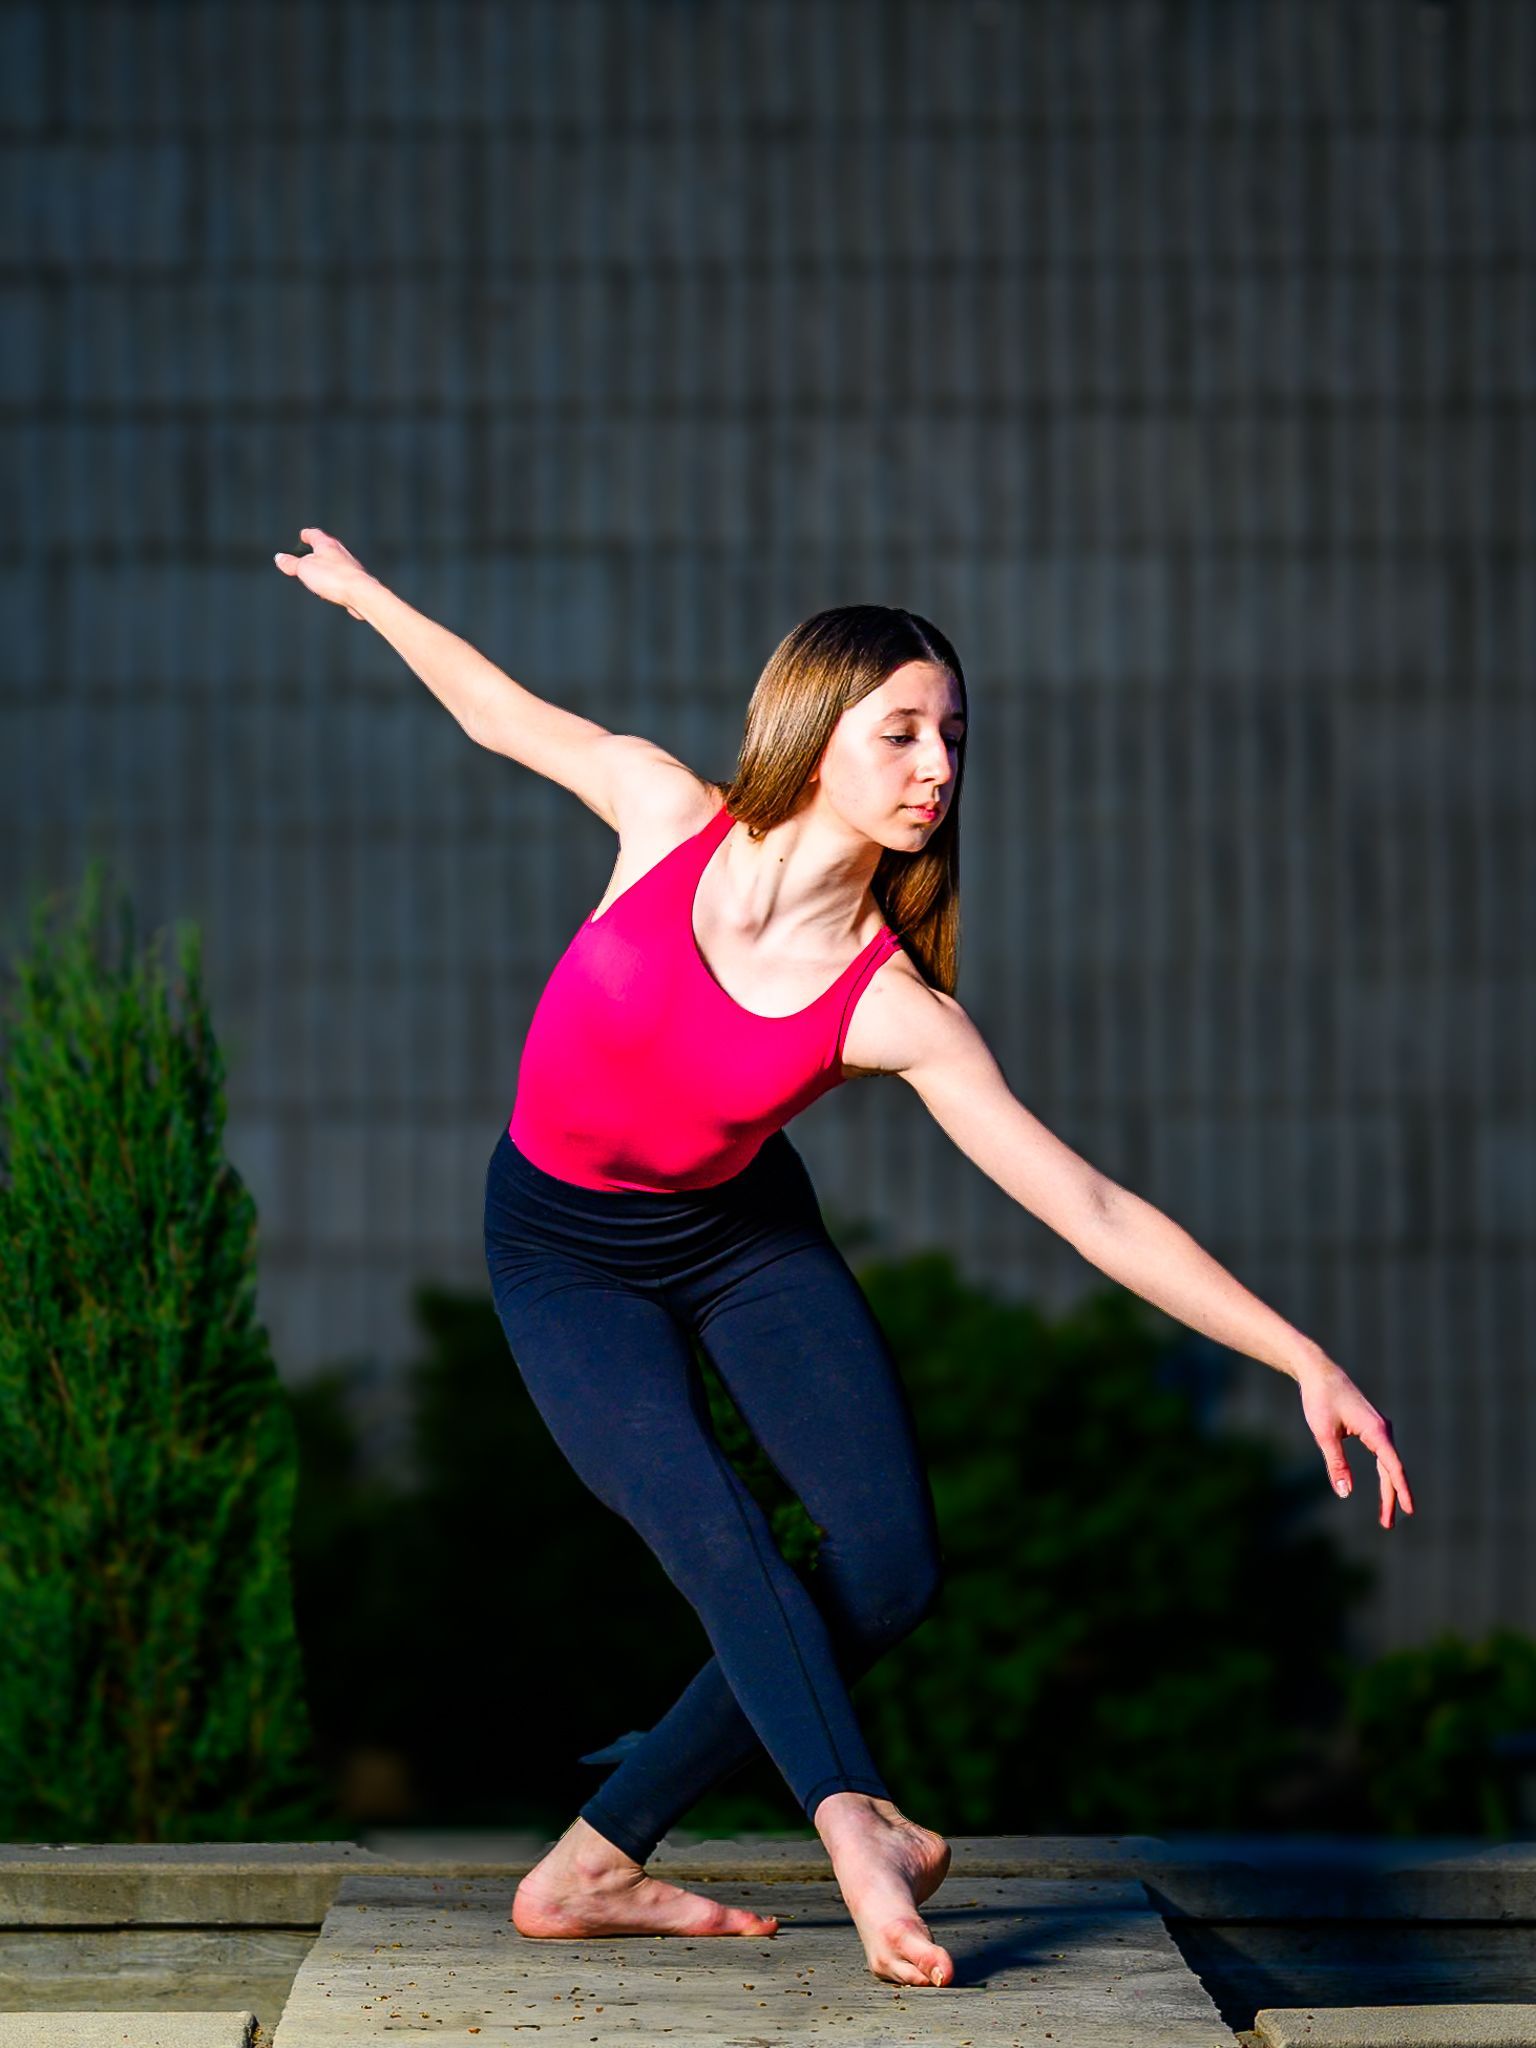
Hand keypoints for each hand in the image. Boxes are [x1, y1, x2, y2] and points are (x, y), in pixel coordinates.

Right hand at [272, 526, 373, 619]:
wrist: (360, 593)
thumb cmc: (334, 577)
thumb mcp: (304, 569)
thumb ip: (291, 564)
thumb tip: (279, 558)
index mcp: (327, 544)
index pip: (314, 534)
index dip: (307, 534)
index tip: (303, 534)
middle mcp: (340, 552)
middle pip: (327, 547)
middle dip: (317, 550)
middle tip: (309, 552)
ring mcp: (350, 566)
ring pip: (336, 562)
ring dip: (326, 565)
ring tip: (319, 572)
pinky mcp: (356, 581)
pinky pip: (342, 577)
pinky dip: (334, 579)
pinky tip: (332, 587)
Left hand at [1297, 1358, 1413, 1529]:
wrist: (1318, 1372)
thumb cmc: (1320, 1400)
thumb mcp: (1324, 1434)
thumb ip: (1336, 1463)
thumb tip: (1345, 1493)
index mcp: (1376, 1431)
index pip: (1393, 1467)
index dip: (1400, 1490)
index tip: (1409, 1510)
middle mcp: (1383, 1429)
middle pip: (1391, 1470)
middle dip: (1390, 1498)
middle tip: (1387, 1525)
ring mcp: (1379, 1428)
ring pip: (1387, 1464)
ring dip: (1387, 1489)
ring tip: (1386, 1516)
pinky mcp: (1372, 1428)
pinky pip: (1382, 1456)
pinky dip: (1384, 1474)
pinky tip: (1384, 1487)